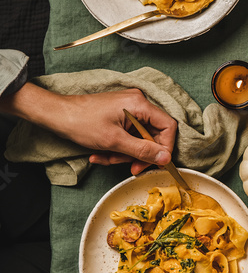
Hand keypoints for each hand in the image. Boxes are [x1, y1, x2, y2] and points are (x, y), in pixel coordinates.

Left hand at [1, 84, 177, 174]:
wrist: (55, 115)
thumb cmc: (81, 123)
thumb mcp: (114, 142)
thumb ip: (143, 150)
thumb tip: (165, 158)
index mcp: (139, 104)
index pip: (168, 126)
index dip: (165, 148)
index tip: (156, 163)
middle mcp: (137, 104)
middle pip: (153, 135)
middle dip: (140, 154)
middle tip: (131, 168)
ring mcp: (128, 110)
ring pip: (139, 139)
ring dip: (125, 154)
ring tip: (106, 158)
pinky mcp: (120, 116)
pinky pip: (127, 136)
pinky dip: (117, 148)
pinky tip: (101, 154)